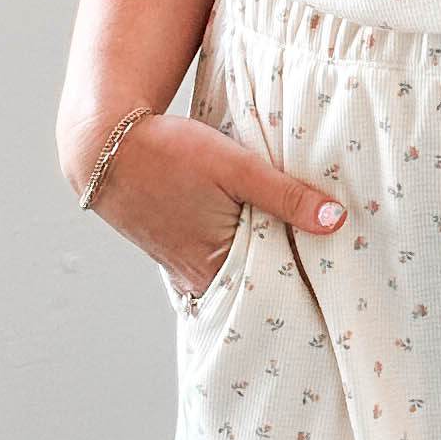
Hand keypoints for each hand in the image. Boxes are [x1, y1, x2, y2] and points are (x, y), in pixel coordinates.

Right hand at [66, 105, 356, 299]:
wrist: (104, 143)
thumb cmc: (168, 152)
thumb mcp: (237, 167)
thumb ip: (287, 195)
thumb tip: (336, 220)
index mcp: (214, 268)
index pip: (273, 295)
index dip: (304, 291)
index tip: (335, 288)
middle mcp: (197, 279)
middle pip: (255, 289)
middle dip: (288, 281)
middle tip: (329, 277)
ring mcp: (182, 269)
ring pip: (237, 275)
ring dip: (263, 265)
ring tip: (301, 257)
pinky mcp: (174, 252)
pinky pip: (216, 263)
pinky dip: (238, 256)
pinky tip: (259, 241)